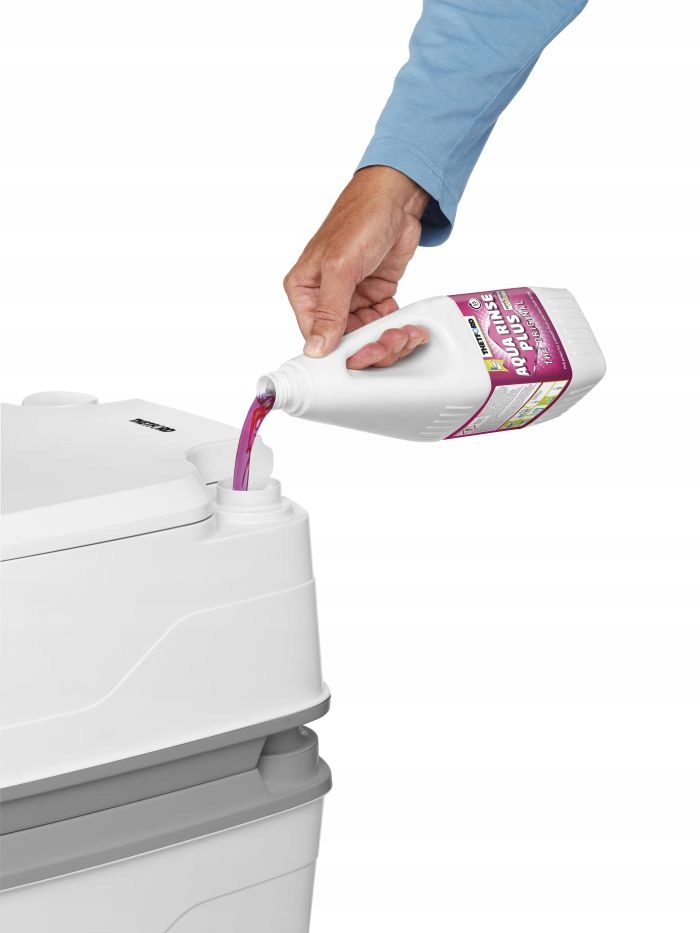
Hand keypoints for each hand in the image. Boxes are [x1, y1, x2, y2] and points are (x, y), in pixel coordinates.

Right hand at [284, 166, 430, 368]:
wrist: (396, 199)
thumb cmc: (360, 218)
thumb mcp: (341, 266)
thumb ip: (329, 310)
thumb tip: (315, 346)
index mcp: (305, 289)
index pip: (316, 337)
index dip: (341, 352)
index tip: (364, 355)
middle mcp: (325, 297)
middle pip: (343, 342)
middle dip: (370, 346)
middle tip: (390, 342)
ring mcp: (351, 298)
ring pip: (365, 337)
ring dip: (386, 339)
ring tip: (403, 332)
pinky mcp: (374, 296)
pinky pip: (382, 324)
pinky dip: (396, 328)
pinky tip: (407, 325)